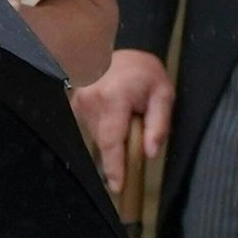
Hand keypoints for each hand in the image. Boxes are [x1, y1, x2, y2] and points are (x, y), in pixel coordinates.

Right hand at [71, 50, 174, 201]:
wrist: (118, 50)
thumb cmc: (143, 72)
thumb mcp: (162, 94)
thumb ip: (159, 124)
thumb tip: (150, 154)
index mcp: (114, 98)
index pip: (112, 141)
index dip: (114, 167)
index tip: (117, 187)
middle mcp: (91, 101)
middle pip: (104, 143)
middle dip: (120, 151)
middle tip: (134, 139)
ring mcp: (79, 103)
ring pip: (97, 137)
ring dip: (113, 137)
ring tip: (125, 117)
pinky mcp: (74, 105)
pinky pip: (91, 129)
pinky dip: (105, 130)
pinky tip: (114, 116)